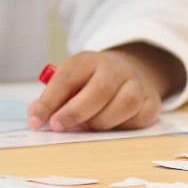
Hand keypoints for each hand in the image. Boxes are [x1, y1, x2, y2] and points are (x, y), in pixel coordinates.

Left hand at [28, 44, 182, 131]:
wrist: (128, 74)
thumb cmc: (91, 84)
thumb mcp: (70, 83)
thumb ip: (52, 99)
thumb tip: (36, 118)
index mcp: (89, 60)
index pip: (67, 77)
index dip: (49, 101)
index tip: (36, 121)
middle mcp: (115, 68)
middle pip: (100, 89)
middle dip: (76, 112)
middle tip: (60, 126)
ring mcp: (136, 84)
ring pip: (124, 104)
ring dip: (102, 121)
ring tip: (88, 127)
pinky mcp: (151, 102)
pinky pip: (139, 118)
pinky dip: (122, 127)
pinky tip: (111, 126)